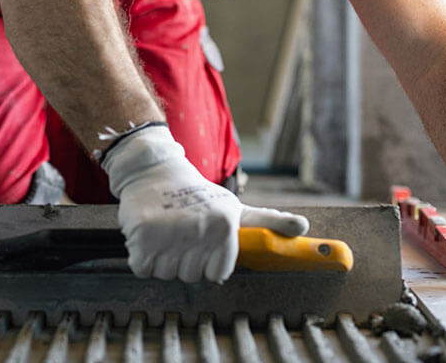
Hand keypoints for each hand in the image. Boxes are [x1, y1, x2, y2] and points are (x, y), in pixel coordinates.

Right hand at [101, 124, 308, 282]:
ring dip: (161, 258)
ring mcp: (170, 233)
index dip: (206, 261)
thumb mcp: (233, 207)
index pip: (216, 275)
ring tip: (165, 230)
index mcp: (225, 226)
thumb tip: (304, 227)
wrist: (153, 169)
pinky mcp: (143, 235)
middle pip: (190, 276)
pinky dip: (141, 257)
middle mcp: (200, 229)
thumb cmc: (196, 194)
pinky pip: (142, 268)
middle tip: (180, 233)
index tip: (201, 240)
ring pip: (166, 274)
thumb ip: (267, 222)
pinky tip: (148, 234)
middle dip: (182, 259)